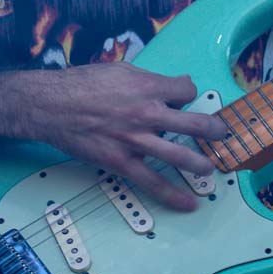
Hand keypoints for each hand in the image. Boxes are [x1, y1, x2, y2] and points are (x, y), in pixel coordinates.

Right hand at [8, 62, 228, 210]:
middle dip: (214, 130)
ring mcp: (136, 140)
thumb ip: (150, 78)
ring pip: (180, 156)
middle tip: (222, 134)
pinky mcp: (121, 162)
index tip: (185, 99)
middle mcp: (148, 113)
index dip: (188, 93)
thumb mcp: (121, 69)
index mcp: (148, 87)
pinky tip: (189, 204)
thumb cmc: (83, 83)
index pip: (186, 91)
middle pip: (195, 124)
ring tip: (210, 168)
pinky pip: (152, 182)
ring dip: (201, 164)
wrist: (50, 105)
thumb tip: (177, 83)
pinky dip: (172, 195)